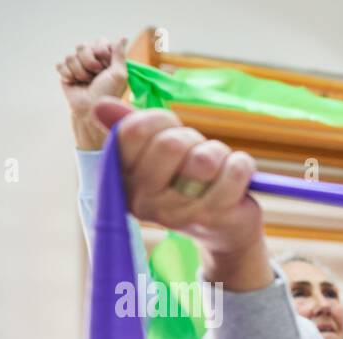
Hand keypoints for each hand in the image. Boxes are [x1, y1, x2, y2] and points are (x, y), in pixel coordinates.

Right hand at [57, 37, 128, 149]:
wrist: (91, 109)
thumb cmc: (108, 93)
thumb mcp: (119, 74)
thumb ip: (119, 55)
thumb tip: (122, 37)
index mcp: (106, 60)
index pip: (99, 42)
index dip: (100, 51)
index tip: (105, 63)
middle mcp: (92, 61)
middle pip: (83, 46)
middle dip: (89, 62)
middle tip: (95, 75)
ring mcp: (78, 66)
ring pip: (71, 56)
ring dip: (79, 71)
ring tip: (86, 82)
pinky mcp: (66, 73)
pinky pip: (61, 64)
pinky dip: (68, 75)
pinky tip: (74, 83)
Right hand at [91, 98, 270, 289]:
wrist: (223, 229)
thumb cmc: (187, 180)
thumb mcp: (157, 152)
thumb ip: (132, 127)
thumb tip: (100, 105)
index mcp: (123, 180)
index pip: (132, 131)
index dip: (159, 120)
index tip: (170, 130)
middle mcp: (145, 202)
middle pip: (169, 144)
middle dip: (191, 138)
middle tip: (197, 152)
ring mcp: (180, 213)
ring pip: (203, 159)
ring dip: (218, 152)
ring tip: (218, 165)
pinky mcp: (214, 218)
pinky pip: (234, 170)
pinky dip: (241, 164)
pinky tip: (236, 175)